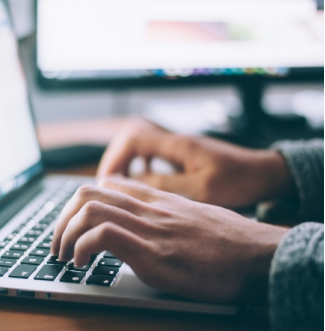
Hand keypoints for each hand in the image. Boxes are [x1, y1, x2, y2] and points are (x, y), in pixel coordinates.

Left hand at [52, 176, 287, 303]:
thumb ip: (166, 216)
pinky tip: (82, 264)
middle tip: (58, 242)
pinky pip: (103, 235)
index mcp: (157, 200)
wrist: (258, 255)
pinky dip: (82, 248)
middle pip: (88, 192)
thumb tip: (148, 227)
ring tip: (64, 255)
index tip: (74, 224)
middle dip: (62, 218)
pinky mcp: (153, 253)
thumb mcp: (193, 217)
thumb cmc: (229, 241)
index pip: (107, 184)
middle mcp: (148, 208)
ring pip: (89, 208)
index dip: (81, 202)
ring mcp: (149, 228)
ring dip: (65, 233)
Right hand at [98, 119, 294, 207]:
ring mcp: (178, 146)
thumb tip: (133, 183)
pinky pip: (152, 154)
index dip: (115, 158)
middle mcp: (174, 141)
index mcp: (177, 145)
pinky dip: (140, 165)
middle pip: (131, 139)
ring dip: (126, 162)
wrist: (263, 173)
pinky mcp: (182, 154)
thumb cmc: (238, 180)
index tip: (107, 181)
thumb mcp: (202, 189)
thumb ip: (166, 184)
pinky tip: (141, 180)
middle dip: (115, 160)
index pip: (133, 140)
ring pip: (140, 146)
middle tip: (108, 184)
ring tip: (119, 184)